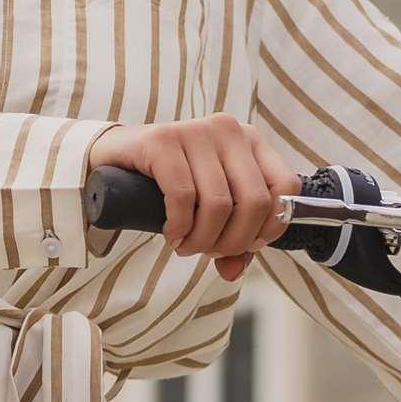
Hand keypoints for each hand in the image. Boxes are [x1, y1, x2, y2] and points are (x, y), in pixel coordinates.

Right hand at [88, 117, 301, 278]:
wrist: (114, 160)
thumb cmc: (170, 184)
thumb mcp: (209, 210)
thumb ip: (230, 240)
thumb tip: (233, 271)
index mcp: (251, 141)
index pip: (286, 187)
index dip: (271, 226)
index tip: (244, 244)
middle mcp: (229, 130)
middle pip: (254, 202)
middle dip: (232, 241)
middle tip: (207, 252)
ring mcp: (196, 131)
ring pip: (219, 204)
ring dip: (202, 239)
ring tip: (186, 245)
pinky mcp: (163, 140)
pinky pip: (184, 197)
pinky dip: (179, 226)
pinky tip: (171, 233)